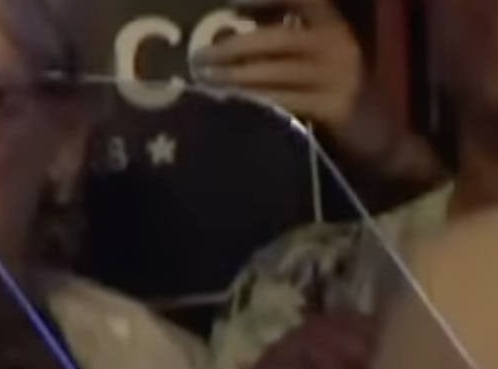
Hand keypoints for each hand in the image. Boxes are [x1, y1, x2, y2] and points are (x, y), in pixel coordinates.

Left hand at [191, 0, 403, 166]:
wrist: (384, 138)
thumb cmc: (342, 99)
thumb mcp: (324, 63)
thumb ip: (290, 49)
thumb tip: (233, 42)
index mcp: (335, 28)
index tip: (232, 5)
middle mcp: (337, 45)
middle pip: (278, 38)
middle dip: (235, 47)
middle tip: (200, 58)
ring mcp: (337, 76)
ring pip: (276, 72)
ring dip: (236, 77)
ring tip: (207, 81)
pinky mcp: (334, 107)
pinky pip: (285, 101)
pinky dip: (256, 101)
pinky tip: (233, 104)